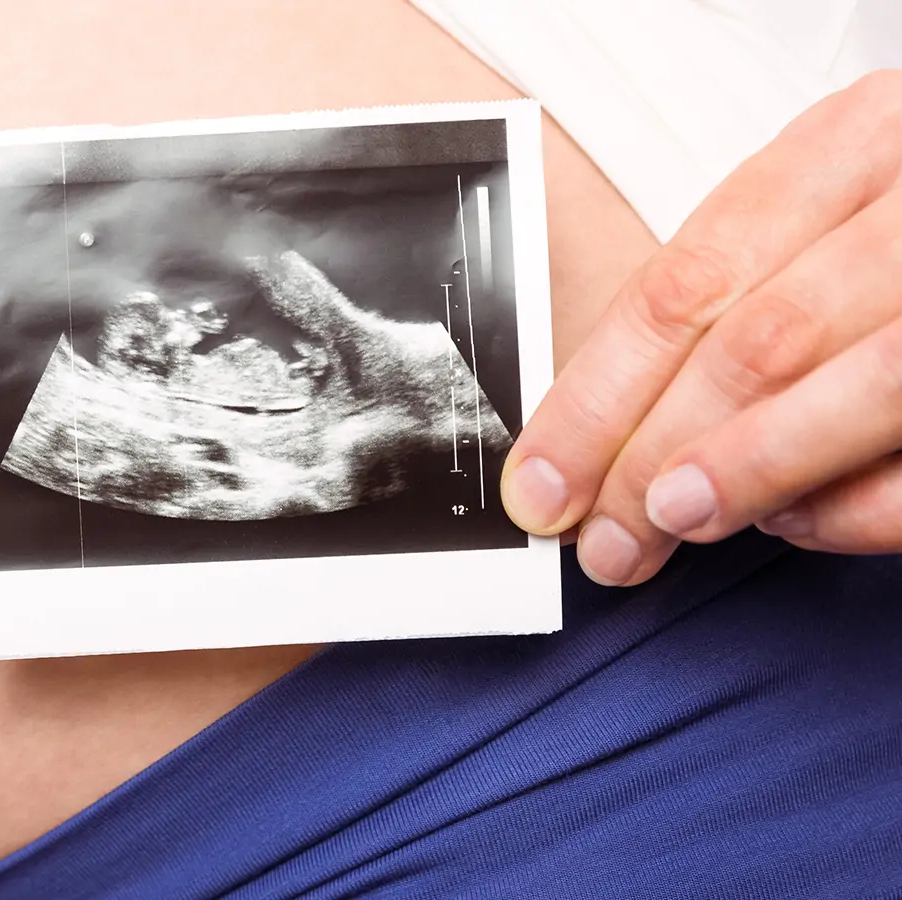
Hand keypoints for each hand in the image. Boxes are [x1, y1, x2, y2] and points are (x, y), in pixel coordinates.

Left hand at [499, 69, 901, 584]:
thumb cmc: (900, 243)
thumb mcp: (817, 227)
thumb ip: (727, 304)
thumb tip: (597, 435)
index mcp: (856, 143)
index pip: (687, 283)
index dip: (597, 395)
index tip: (542, 479)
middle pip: (760, 343)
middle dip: (654, 456)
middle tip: (603, 537)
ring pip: (863, 389)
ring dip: (749, 475)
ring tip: (670, 525)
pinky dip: (854, 506)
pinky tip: (791, 521)